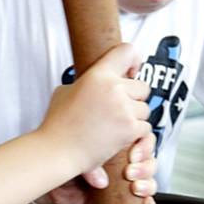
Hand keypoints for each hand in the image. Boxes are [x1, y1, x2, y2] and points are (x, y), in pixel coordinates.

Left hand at [38, 131, 156, 203]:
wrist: (53, 183)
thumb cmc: (63, 164)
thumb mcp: (77, 157)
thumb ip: (90, 166)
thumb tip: (102, 181)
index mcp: (116, 142)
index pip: (143, 138)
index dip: (143, 146)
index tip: (133, 155)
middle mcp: (123, 160)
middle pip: (149, 158)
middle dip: (144, 166)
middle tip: (130, 172)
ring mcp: (125, 178)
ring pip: (150, 178)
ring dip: (147, 183)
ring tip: (135, 187)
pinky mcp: (124, 198)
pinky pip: (145, 199)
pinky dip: (148, 202)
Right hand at [40, 44, 150, 175]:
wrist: (57, 151)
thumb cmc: (57, 125)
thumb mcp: (65, 91)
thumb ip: (86, 82)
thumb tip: (94, 81)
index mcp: (98, 75)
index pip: (127, 51)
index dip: (133, 60)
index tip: (130, 72)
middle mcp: (114, 89)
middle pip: (143, 87)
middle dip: (133, 98)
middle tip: (116, 109)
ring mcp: (123, 109)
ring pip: (145, 109)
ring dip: (134, 118)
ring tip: (113, 125)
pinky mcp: (129, 129)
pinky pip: (146, 127)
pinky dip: (135, 134)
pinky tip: (117, 136)